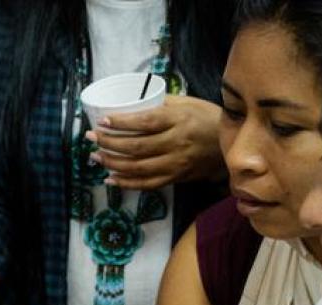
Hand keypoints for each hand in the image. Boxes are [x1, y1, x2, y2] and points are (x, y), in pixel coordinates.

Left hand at [89, 95, 225, 189]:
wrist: (230, 146)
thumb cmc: (207, 118)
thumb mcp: (187, 103)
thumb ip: (161, 103)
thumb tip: (132, 102)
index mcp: (179, 120)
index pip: (145, 123)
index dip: (121, 123)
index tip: (102, 121)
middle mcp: (177, 143)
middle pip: (137, 147)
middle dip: (109, 143)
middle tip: (91, 138)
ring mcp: (176, 163)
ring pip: (138, 168)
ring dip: (113, 163)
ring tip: (96, 157)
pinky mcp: (177, 178)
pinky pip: (148, 184)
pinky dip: (127, 183)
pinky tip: (111, 178)